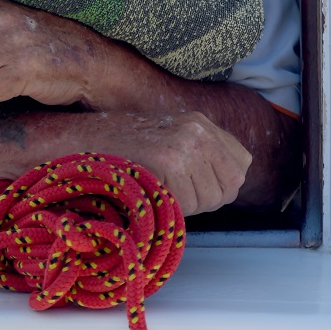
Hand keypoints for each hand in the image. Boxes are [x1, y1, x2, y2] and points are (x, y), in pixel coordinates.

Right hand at [111, 110, 252, 214]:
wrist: (89, 140)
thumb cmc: (129, 148)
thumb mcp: (172, 137)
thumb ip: (203, 153)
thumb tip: (229, 186)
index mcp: (201, 123)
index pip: (241, 164)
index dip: (223, 183)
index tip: (199, 184)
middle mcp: (198, 130)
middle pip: (231, 186)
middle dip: (209, 198)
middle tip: (179, 191)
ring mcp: (185, 145)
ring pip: (210, 199)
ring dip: (188, 204)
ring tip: (163, 187)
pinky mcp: (170, 162)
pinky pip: (188, 204)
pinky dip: (173, 206)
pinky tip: (154, 190)